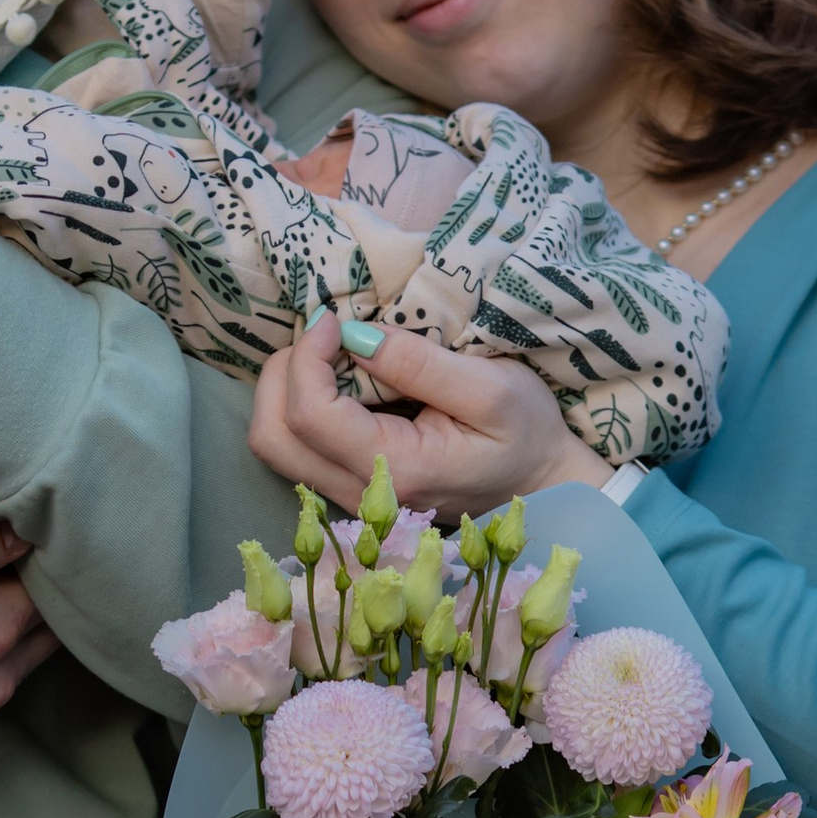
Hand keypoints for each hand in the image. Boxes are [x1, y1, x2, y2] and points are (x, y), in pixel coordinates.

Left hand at [248, 313, 607, 524]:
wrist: (544, 483)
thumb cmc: (528, 434)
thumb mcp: (491, 387)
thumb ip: (419, 364)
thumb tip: (353, 340)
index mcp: (397, 470)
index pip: (310, 415)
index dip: (306, 356)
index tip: (334, 320)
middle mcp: (363, 494)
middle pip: (272, 438)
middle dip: (281, 373)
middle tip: (322, 335)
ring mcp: (353, 497)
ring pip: (276, 447)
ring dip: (285, 390)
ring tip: (327, 353)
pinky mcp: (352, 488)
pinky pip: (298, 449)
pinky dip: (299, 406)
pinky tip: (337, 379)